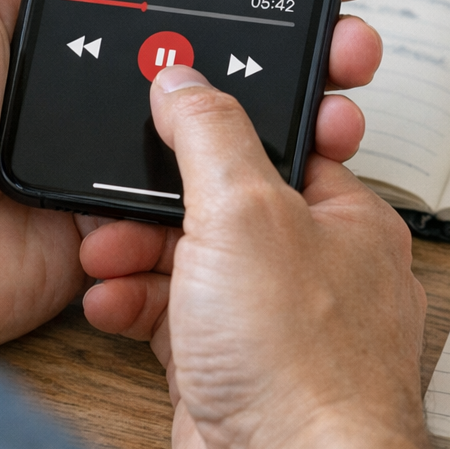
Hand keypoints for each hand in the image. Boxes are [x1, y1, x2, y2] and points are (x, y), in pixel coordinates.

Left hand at [0, 0, 406, 351]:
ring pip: (230, 120)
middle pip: (221, 42)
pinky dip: (255, 182)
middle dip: (301, 15)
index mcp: (53, 22)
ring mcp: (112, 154)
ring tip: (349, 68)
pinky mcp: (121, 221)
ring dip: (301, 92)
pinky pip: (202, 200)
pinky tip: (304, 149)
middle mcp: (94, 84)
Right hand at [81, 67, 430, 448]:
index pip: (280, 144)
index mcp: (344, 216)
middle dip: (159, 201)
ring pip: (193, 263)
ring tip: (105, 255)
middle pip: (224, 205)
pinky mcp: (229, 369)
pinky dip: (136, 306)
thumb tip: (184, 79)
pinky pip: (174, 318)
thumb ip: (211, 135)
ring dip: (137, 253)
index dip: (221, 128)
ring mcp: (271, 322)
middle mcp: (314, 267)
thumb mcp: (246, 213)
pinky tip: (110, 303)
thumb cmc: (304, 364)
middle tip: (120, 198)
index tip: (170, 112)